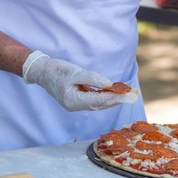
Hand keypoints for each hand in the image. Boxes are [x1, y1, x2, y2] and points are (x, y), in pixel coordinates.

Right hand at [22, 51, 137, 110]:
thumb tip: (110, 84)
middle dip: (120, 99)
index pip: (100, 101)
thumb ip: (92, 79)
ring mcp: (78, 105)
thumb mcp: (74, 72)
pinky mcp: (79, 101)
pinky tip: (117, 93)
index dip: (117, 98)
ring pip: (101, 104)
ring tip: (130, 93)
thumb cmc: (55, 70)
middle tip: (135, 94)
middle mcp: (76, 106)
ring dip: (115, 99)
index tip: (130, 96)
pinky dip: (107, 96)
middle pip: (103, 105)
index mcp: (73, 101)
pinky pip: (97, 100)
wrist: (41, 72)